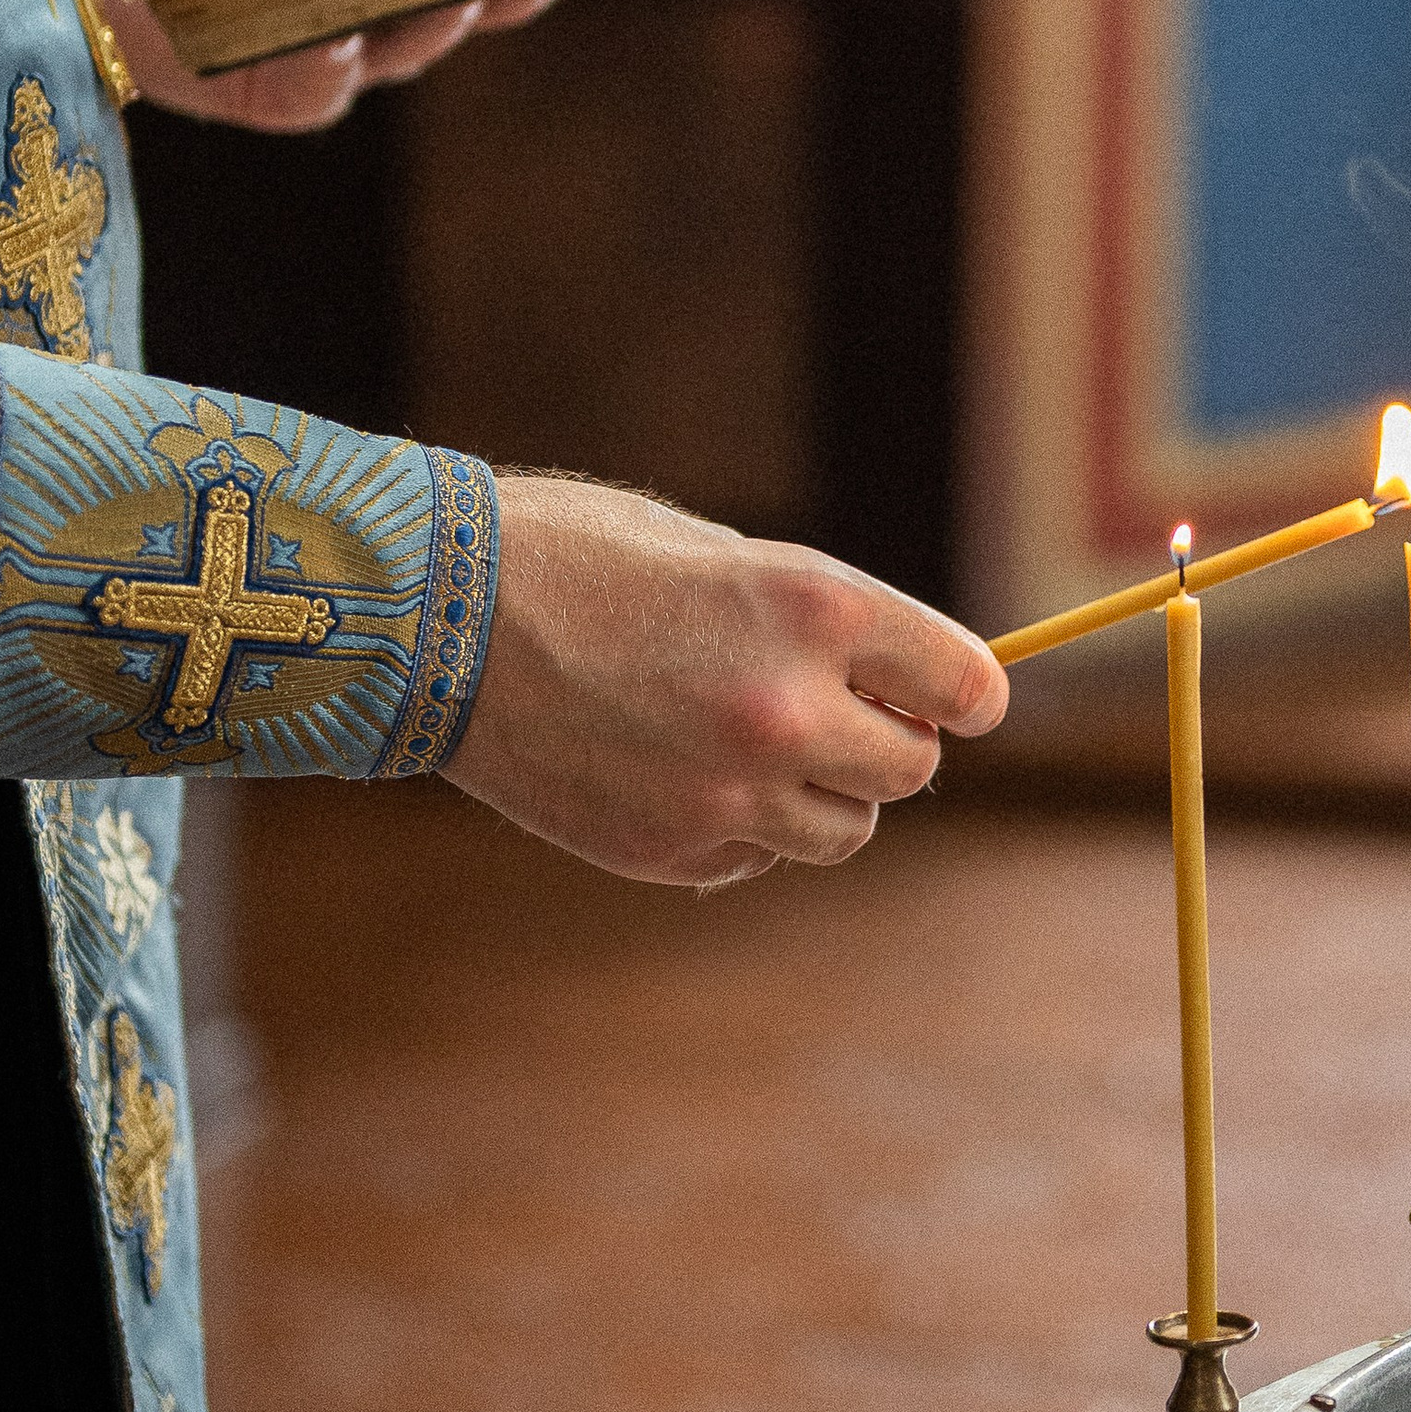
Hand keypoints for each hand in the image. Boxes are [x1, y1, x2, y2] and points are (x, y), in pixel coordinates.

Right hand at [442, 475, 1009, 885]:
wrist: (441, 623)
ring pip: (847, 828)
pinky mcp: (674, 852)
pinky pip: (757, 856)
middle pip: (914, 768)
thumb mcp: (724, 555)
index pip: (963, 683)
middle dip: (893, 740)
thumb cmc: (584, 557)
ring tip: (759, 742)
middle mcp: (788, 710)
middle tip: (848, 711)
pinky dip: (746, 826)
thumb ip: (818, 625)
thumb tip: (897, 684)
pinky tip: (683, 771)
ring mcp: (731, 794)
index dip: (970, 691)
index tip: (965, 698)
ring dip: (828, 793)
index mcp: (815, 610)